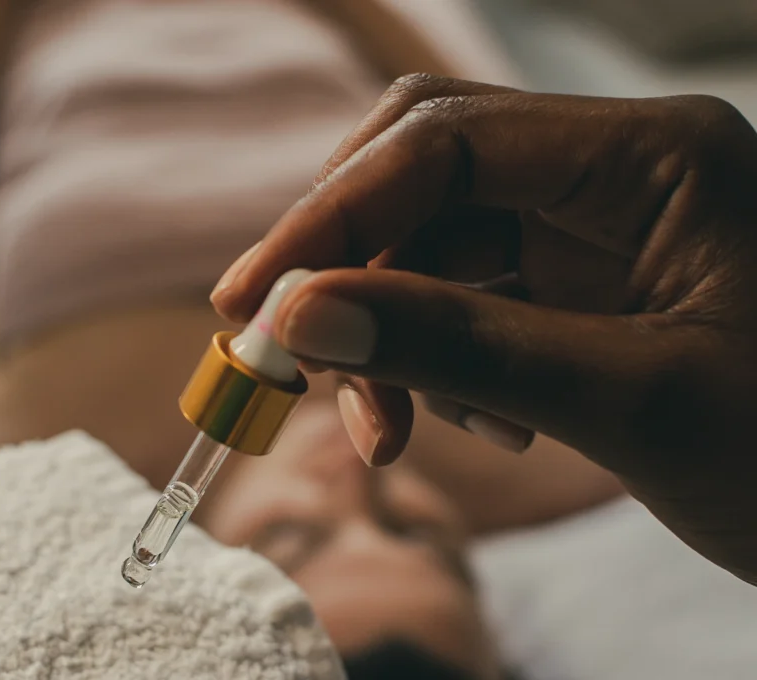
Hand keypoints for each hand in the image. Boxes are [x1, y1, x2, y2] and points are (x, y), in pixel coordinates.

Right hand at [211, 75, 756, 584]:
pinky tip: (480, 422)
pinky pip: (474, 297)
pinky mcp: (588, 288)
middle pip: (426, 179)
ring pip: (439, 247)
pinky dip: (443, 358)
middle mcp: (618, 172)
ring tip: (396, 429)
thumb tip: (300, 318)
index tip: (253, 303)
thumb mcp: (630, 403)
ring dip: (392, 334)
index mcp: (652, 156)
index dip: (330, 219)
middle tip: (292, 361)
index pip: (442, 142)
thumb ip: (458, 347)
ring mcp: (601, 230)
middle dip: (350, 269)